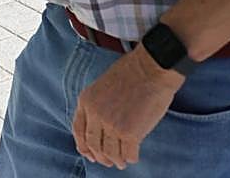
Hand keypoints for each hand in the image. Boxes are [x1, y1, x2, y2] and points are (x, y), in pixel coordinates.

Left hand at [72, 45, 183, 168]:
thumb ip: (97, 105)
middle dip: (100, 157)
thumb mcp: (102, 86)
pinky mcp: (130, 133)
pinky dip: (131, 158)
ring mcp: (112, 125)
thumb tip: (99, 127)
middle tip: (109, 162)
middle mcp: (95, 114)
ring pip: (110, 153)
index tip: (90, 154)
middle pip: (93, 145)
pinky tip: (133, 156)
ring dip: (116, 160)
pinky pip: (128, 154)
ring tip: (122, 162)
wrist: (151, 68)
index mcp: (86, 101)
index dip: (83, 146)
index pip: (78, 130)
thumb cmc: (131, 73)